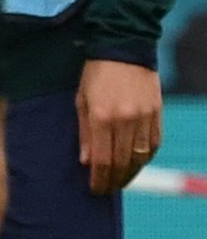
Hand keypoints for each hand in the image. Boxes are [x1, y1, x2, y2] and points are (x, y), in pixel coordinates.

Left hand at [78, 58, 162, 194]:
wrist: (124, 49)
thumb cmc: (96, 74)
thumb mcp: (81, 100)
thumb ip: (84, 132)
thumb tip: (86, 162)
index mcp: (102, 117)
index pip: (102, 159)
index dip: (99, 179)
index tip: (95, 189)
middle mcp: (125, 121)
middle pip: (122, 163)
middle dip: (113, 181)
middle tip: (106, 190)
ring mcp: (144, 118)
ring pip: (140, 157)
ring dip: (130, 174)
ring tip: (119, 181)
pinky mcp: (157, 115)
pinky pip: (153, 145)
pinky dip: (144, 158)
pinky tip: (135, 164)